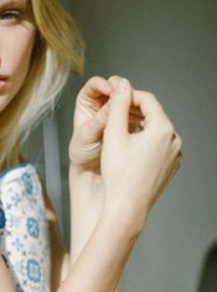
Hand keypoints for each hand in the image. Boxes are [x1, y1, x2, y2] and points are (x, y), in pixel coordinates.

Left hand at [69, 76, 143, 173]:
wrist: (90, 170)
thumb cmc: (82, 152)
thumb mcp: (89, 134)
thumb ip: (100, 118)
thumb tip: (114, 100)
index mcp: (86, 101)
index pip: (95, 84)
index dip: (105, 85)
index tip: (112, 92)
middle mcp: (100, 102)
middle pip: (115, 88)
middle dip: (123, 93)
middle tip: (130, 99)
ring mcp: (115, 111)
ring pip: (127, 99)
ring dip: (134, 103)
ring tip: (140, 110)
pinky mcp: (126, 120)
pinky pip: (135, 112)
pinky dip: (140, 114)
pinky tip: (144, 120)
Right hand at [101, 78, 181, 218]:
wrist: (127, 207)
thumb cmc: (118, 173)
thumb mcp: (114, 134)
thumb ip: (118, 105)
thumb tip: (122, 83)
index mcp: (163, 129)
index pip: (147, 100)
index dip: (129, 96)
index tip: (114, 100)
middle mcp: (175, 140)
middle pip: (154, 116)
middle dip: (134, 113)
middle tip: (114, 115)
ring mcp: (176, 154)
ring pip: (157, 132)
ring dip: (140, 128)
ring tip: (120, 133)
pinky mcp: (173, 166)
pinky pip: (160, 147)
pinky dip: (147, 143)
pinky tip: (130, 151)